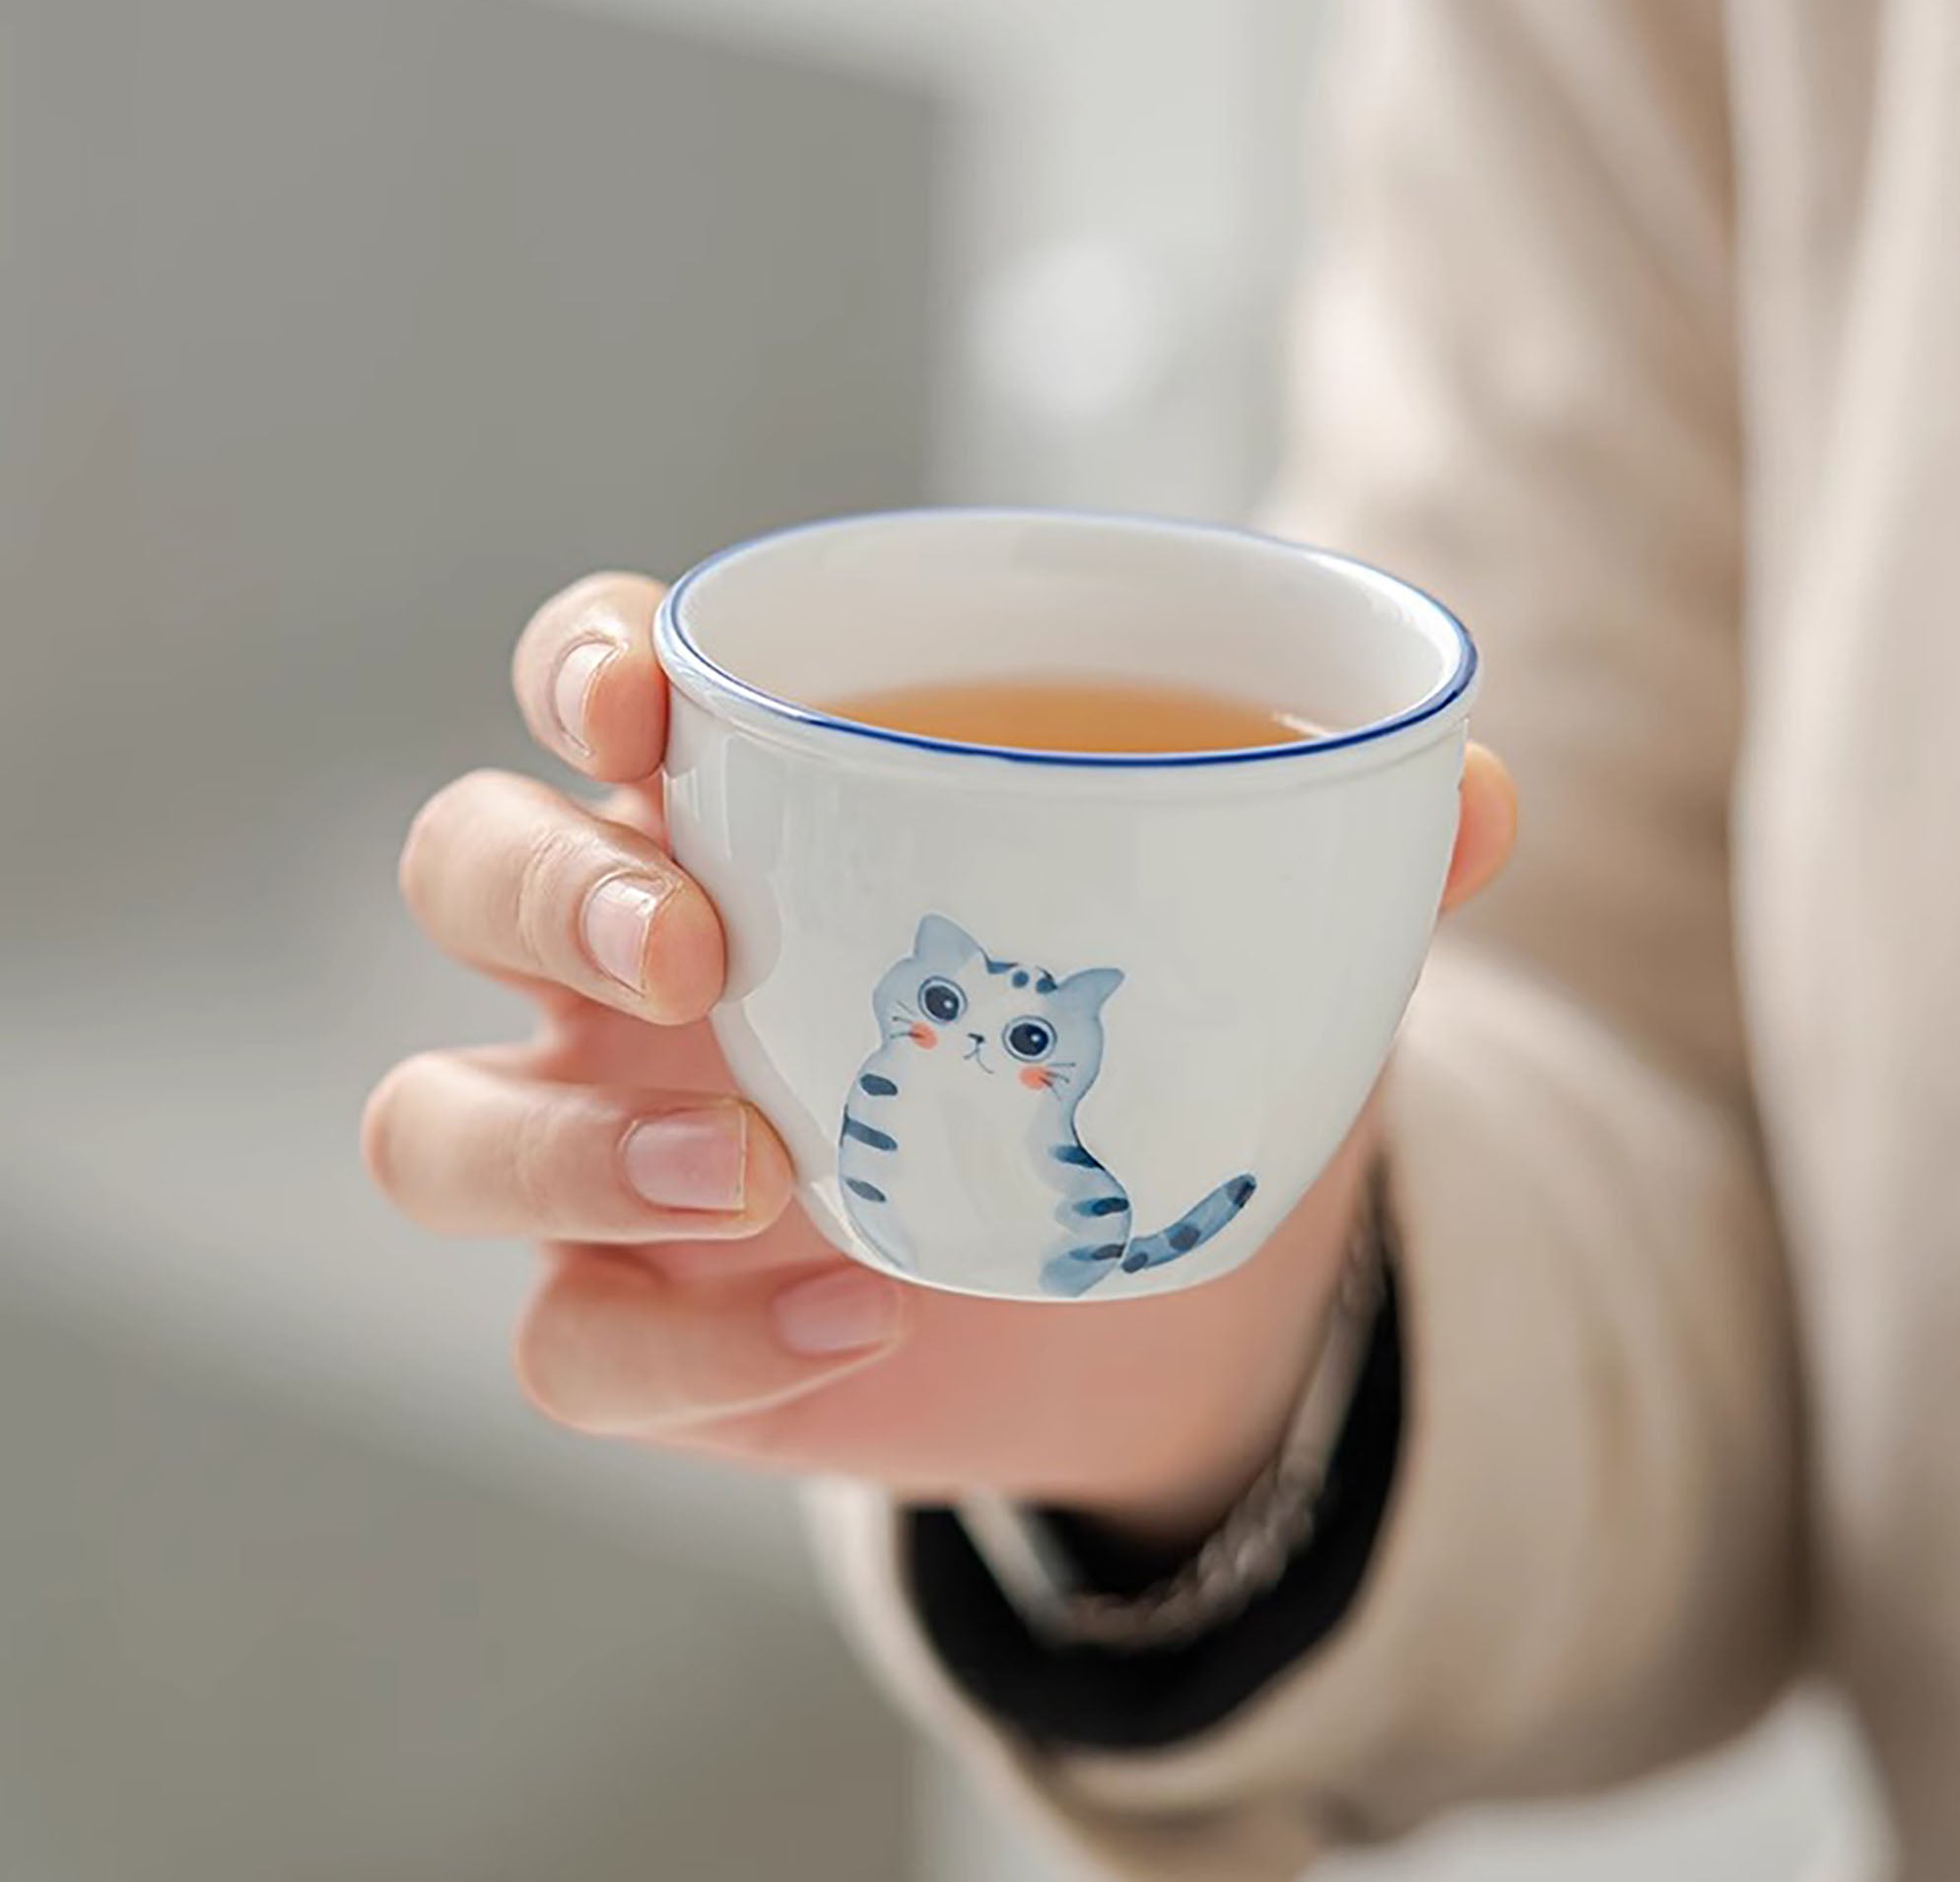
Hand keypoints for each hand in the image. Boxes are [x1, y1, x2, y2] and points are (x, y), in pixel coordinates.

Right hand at [362, 573, 1515, 1548]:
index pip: (600, 680)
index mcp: (765, 815)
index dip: (585, 663)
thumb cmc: (1162, 1066)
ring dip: (553, 1140)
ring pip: (437, 1121)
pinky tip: (851, 1324)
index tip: (650, 698)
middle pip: (468, 869)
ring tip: (754, 1171)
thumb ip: (1340, 861)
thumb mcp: (1248, 948)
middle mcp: (645, 967)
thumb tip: (1474, 788)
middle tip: (701, 949)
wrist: (1165, 1303)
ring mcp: (614, 1144)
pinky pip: (565, 1339)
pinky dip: (683, 1344)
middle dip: (544, 890)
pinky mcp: (643, 1319)